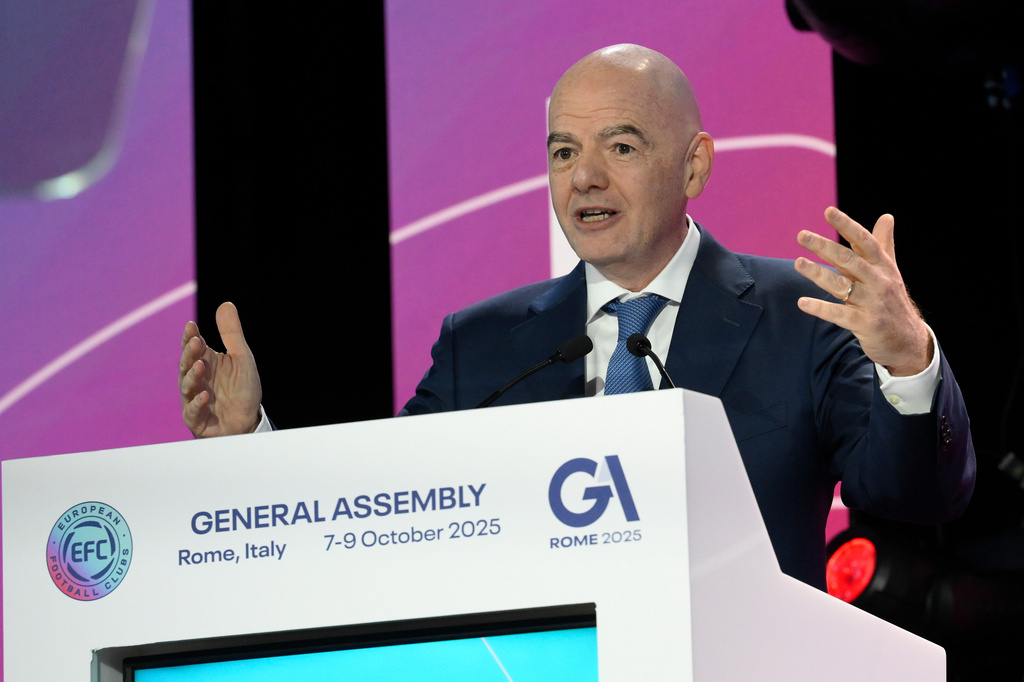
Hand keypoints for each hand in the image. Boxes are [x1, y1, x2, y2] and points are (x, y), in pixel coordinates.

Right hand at [179, 301, 261, 436]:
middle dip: (190, 353)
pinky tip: (204, 396)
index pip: (193, 346)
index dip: (190, 336)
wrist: (249, 421)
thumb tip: (226, 304)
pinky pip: (193, 411)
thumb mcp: (241, 358)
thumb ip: (231, 333)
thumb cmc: (242, 389)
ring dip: (193, 376)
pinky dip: (197, 403)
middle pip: (187, 364)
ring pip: (187, 386)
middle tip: (196, 342)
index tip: (191, 326)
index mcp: (206, 362)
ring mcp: (194, 399)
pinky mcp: (196, 419)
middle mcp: (196, 379)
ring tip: (201, 366)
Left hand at [794, 207, 931, 375]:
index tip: (828, 211)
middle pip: (849, 260)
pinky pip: (840, 314)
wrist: (908, 341)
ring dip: (818, 273)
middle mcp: (880, 281)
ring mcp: (873, 303)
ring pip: (841, 285)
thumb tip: (886, 216)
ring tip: (798, 263)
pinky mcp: (866, 324)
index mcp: (884, 266)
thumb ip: (883, 244)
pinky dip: (821, 308)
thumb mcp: (890, 271)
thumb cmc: (892, 301)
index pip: (864, 241)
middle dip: (824, 246)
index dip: (846, 225)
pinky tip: (802, 302)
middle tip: (801, 235)